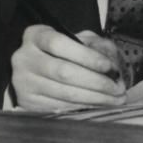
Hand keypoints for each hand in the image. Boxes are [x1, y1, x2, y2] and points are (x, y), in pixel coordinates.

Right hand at [11, 25, 126, 111]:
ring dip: (95, 98)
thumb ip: (95, 45)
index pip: (58, 44)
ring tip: (115, 99)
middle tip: (118, 88)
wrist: (33, 71)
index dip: (86, 56)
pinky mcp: (26, 101)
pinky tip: (98, 105)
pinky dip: (83, 107)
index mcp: (35, 35)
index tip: (109, 67)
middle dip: (96, 82)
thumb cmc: (60, 53)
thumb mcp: (76, 40)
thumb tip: (112, 63)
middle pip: (63, 71)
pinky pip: (61, 106)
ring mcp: (23, 81)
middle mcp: (23, 57)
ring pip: (64, 93)